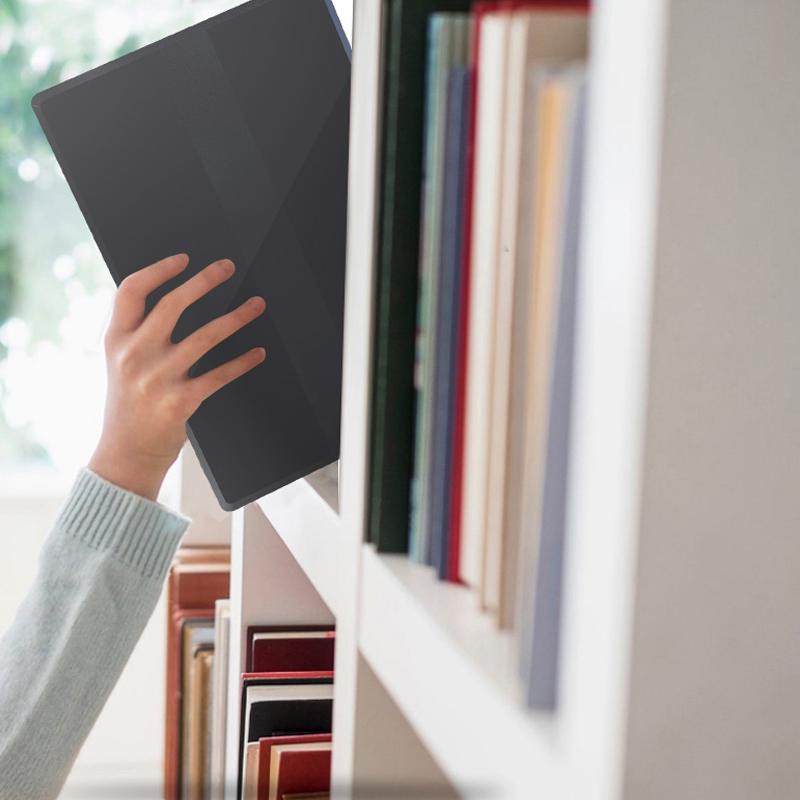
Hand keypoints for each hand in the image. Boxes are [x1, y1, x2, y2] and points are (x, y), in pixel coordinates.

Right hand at [88, 254, 265, 500]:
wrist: (126, 454)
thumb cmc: (129, 404)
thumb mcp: (119, 363)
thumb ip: (137, 332)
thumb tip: (172, 294)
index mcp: (115, 340)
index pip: (131, 292)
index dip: (158, 271)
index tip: (183, 259)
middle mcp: (133, 356)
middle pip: (172, 306)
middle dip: (203, 282)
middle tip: (228, 267)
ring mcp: (157, 379)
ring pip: (204, 337)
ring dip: (236, 318)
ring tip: (257, 304)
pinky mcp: (180, 401)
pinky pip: (219, 375)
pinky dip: (242, 362)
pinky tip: (258, 353)